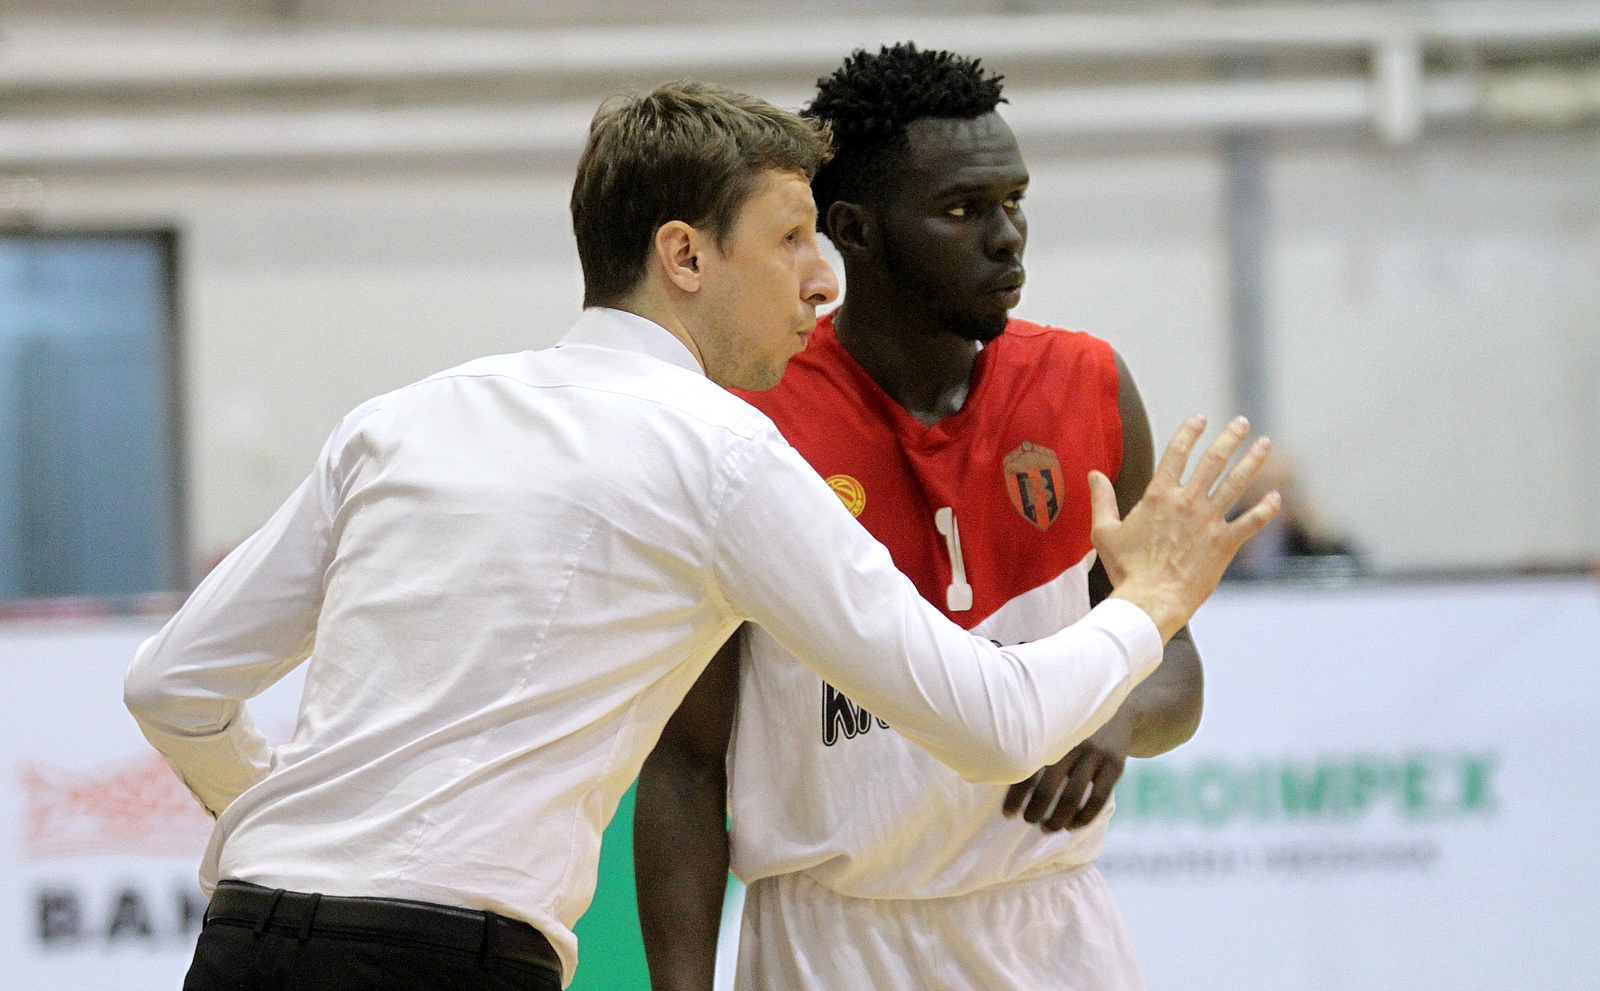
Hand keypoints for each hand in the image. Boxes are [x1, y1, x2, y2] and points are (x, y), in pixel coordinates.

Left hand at [1003, 710, 1131, 831]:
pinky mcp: (1114, 765)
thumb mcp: (1055, 729)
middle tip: (1028, 821)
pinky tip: (1072, 827)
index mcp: (1052, 734)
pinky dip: (1084, 817)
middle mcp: (1073, 743)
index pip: (1028, 769)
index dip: (1016, 795)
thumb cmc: (1074, 728)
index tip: (1008, 814)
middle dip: (1036, 809)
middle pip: (1050, 785)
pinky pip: (1098, 799)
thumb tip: (1003, 780)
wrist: (1118, 713)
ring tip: (1048, 829)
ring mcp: (1095, 754)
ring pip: (1073, 795)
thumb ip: (1037, 749)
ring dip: (1058, 818)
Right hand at [1091, 415, 1278, 640]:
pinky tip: (1276, 497)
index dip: (1189, 432)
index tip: (1200, 418)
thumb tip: (1093, 474)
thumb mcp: (1104, 532)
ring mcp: (1209, 521)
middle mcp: (1187, 502)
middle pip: (1213, 461)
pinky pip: (1251, 522)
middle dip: (1230, 438)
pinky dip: (1266, 509)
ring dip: (1252, 462)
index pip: (1176, 453)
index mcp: (1159, 496)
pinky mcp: (1224, 543)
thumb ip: (1101, 500)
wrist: (1150, 599)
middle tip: (1242, 423)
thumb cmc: (1126, 569)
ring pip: (1236, 484)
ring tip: (1265, 444)